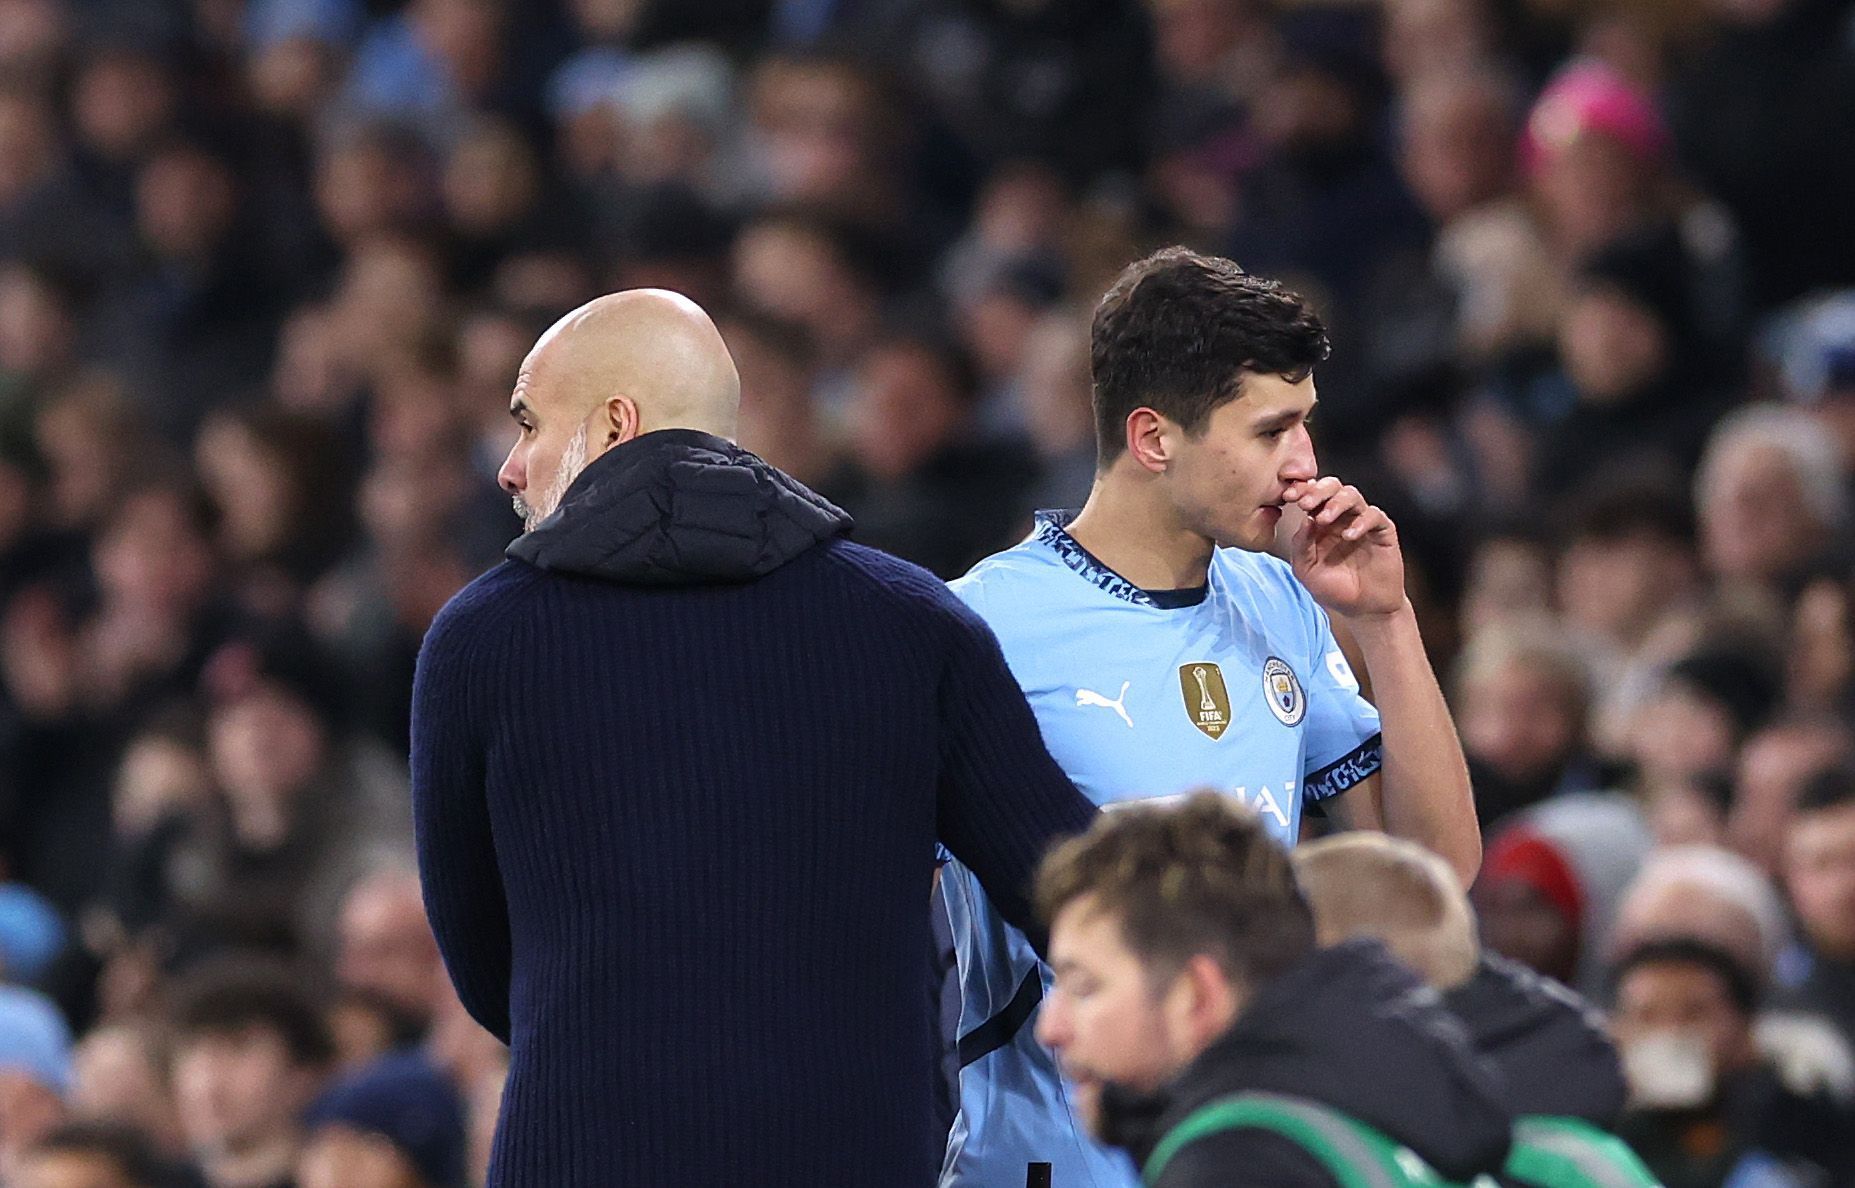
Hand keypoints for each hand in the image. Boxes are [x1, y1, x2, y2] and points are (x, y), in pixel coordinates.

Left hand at [1283, 477, 1406, 618]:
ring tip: (1324, 519)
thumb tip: (1304, 518)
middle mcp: (1341, 517)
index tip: (1288, 497)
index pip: (1311, 495)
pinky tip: (1349, 536)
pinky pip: (1374, 515)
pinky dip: (1361, 521)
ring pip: (1352, 494)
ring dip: (1336, 502)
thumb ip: (1301, 545)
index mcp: (1319, 522)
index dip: (1300, 491)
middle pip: (1332, 486)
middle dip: (1318, 490)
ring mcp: (1362, 522)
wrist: (1363, 609)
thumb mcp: (1307, 570)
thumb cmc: (1333, 589)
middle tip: (1305, 503)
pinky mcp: (1383, 530)